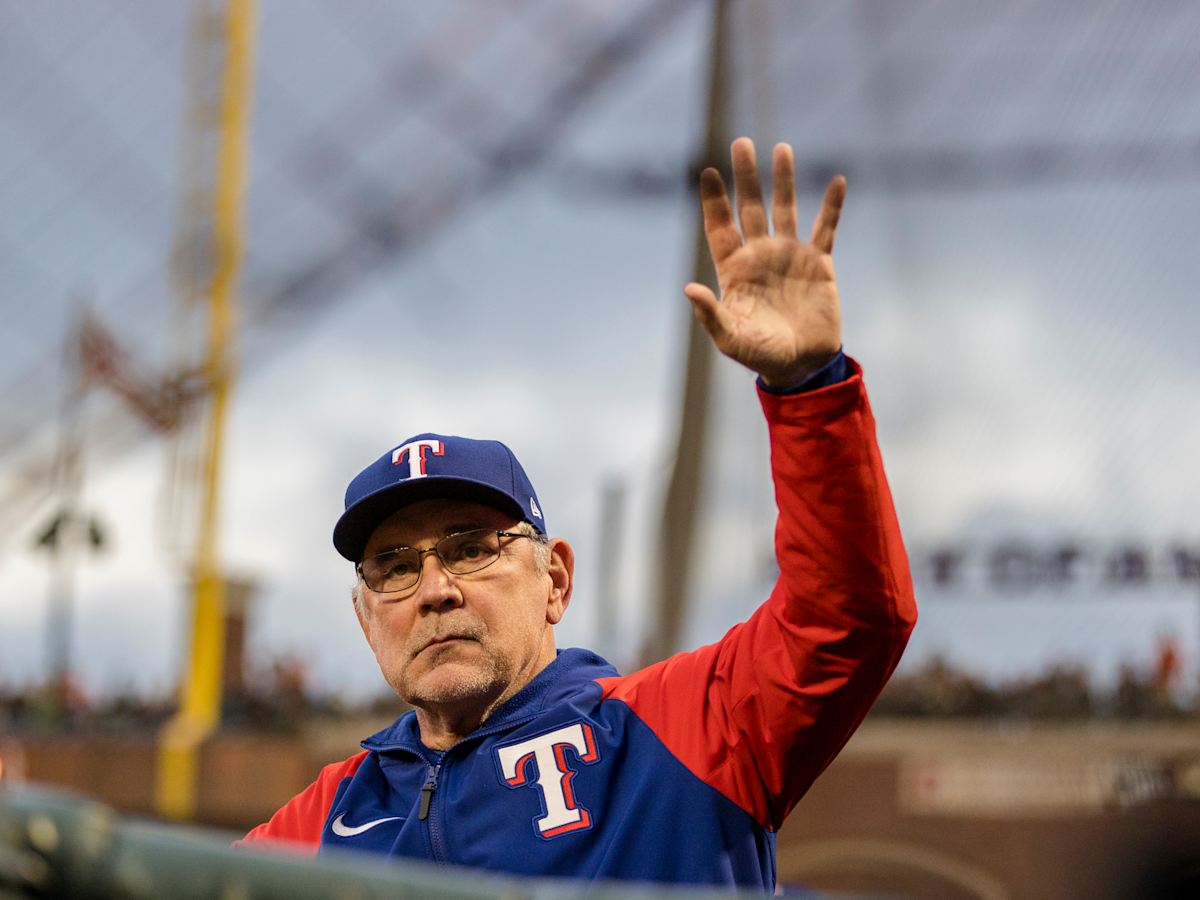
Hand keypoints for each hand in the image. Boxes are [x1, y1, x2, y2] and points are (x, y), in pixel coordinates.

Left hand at [684, 138, 844, 387]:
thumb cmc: (760, 354)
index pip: (720, 227)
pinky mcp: (820, 263)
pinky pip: (826, 228)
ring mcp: (790, 256)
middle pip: (750, 208)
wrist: (802, 366)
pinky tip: (836, 181)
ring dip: (783, 180)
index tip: (707, 171)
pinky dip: (832, 206)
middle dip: (746, 176)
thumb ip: (710, 313)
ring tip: (782, 149)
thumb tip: (688, 288)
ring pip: (785, 208)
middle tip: (741, 142)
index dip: (714, 200)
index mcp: (735, 270)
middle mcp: (760, 255)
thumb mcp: (730, 338)